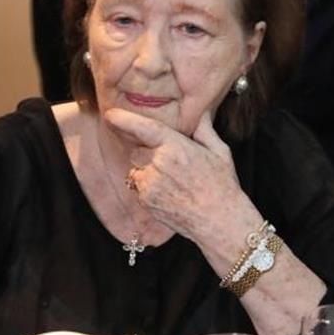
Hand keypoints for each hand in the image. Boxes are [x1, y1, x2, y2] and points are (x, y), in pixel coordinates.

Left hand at [103, 108, 250, 242]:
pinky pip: (138, 187)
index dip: (124, 119)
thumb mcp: (221, 152)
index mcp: (176, 147)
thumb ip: (205, 130)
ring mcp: (149, 183)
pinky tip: (169, 193)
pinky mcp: (145, 200)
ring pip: (136, 169)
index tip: (110, 114)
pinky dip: (148, 187)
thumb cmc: (223, 186)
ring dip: (147, 171)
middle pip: (137, 150)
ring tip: (172, 181)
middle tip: (170, 163)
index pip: (144, 128)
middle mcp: (159, 163)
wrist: (219, 221)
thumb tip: (200, 113)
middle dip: (147, 153)